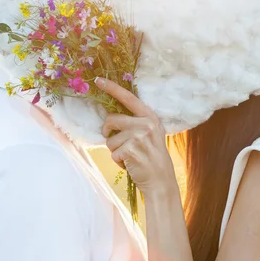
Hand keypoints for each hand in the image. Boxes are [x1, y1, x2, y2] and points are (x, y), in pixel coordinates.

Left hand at [95, 77, 177, 195]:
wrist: (161, 180)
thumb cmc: (152, 156)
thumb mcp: (151, 133)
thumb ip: (137, 122)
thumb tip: (111, 115)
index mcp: (150, 116)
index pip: (128, 97)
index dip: (112, 88)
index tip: (98, 80)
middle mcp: (145, 123)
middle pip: (112, 119)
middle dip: (108, 131)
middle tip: (116, 141)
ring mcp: (138, 136)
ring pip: (110, 140)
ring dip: (115, 151)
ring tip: (130, 156)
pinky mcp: (131, 149)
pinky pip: (113, 153)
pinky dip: (118, 161)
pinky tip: (130, 164)